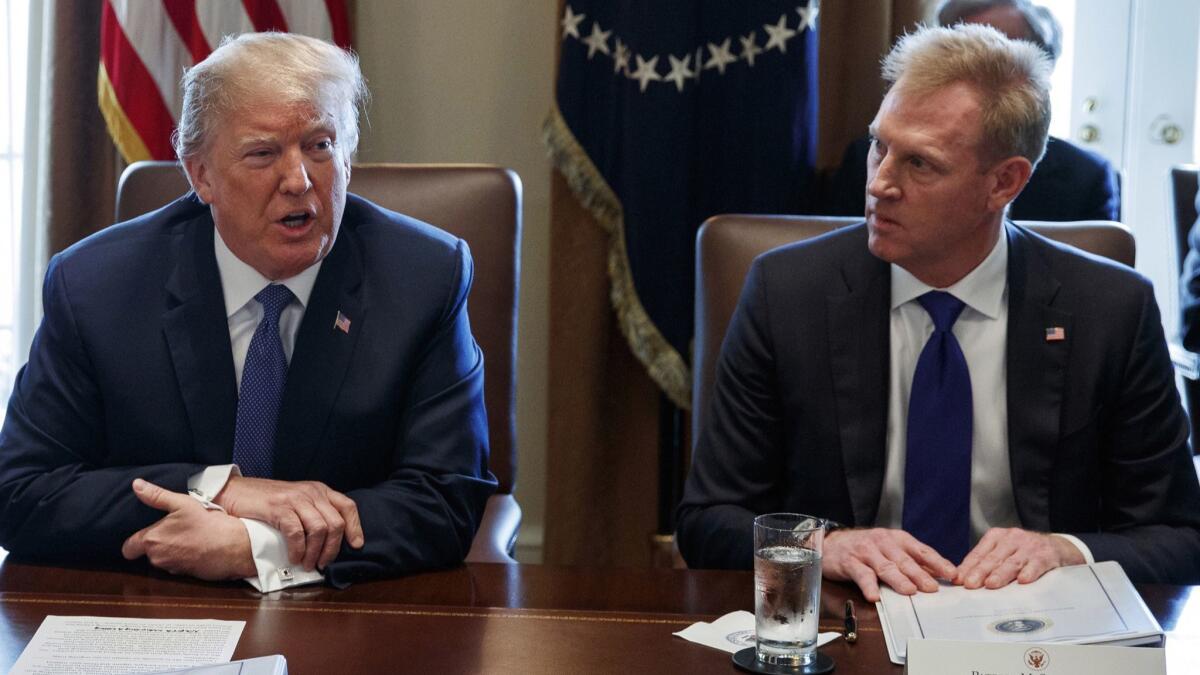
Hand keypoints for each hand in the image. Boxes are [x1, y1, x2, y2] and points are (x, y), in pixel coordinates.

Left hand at [121, 478, 255, 579]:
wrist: (233, 546)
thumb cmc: (207, 524)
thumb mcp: (182, 503)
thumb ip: (156, 496)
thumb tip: (136, 485)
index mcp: (152, 540)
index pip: (128, 549)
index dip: (133, 542)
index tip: (144, 534)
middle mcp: (158, 558)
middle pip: (148, 553)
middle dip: (157, 544)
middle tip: (173, 530)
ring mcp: (172, 569)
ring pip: (164, 560)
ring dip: (171, 551)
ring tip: (188, 537)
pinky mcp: (187, 576)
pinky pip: (179, 566)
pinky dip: (185, 558)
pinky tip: (198, 547)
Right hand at [213, 476, 363, 570]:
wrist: (236, 491)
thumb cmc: (266, 501)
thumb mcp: (297, 502)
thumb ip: (313, 513)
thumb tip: (329, 541)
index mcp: (319, 490)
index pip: (347, 507)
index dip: (355, 527)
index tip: (356, 546)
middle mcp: (311, 492)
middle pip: (335, 523)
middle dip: (332, 548)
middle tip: (322, 563)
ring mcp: (295, 499)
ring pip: (319, 530)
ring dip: (315, 552)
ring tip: (306, 564)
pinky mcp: (278, 507)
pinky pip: (297, 532)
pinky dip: (297, 549)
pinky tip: (293, 558)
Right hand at [822, 528, 956, 601]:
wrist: (832, 543)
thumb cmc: (866, 548)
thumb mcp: (891, 550)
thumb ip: (912, 561)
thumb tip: (939, 575)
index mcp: (897, 539)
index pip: (921, 551)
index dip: (937, 562)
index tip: (952, 574)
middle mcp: (883, 543)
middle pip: (904, 560)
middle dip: (920, 574)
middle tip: (933, 588)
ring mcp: (866, 552)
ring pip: (885, 566)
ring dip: (898, 579)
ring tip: (909, 591)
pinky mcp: (850, 562)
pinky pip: (861, 574)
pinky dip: (868, 585)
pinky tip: (874, 595)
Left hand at [954, 527, 1084, 588]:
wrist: (1058, 547)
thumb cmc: (1024, 553)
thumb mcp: (1003, 553)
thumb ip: (985, 563)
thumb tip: (962, 579)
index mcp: (997, 536)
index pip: (979, 553)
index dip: (968, 567)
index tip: (959, 580)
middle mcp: (1012, 538)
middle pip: (993, 558)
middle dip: (980, 572)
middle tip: (970, 585)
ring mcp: (1029, 546)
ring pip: (1012, 562)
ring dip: (1001, 574)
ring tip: (991, 584)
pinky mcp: (1046, 555)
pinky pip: (1036, 564)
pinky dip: (1030, 572)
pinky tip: (1023, 581)